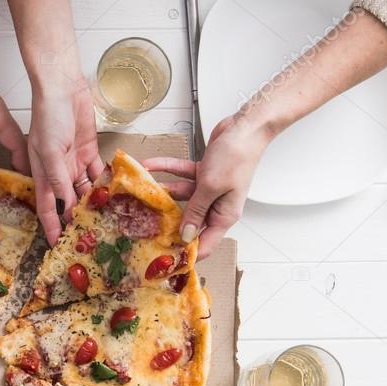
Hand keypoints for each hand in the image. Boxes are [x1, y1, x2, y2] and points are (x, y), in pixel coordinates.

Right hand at [28, 77, 103, 243]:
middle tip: (90, 235)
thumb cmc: (48, 116)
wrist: (62, 88)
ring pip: (85, 191)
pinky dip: (106, 183)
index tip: (56, 245)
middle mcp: (58, 173)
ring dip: (94, 203)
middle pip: (67, 203)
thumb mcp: (49, 151)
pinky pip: (98, 173)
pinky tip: (115, 193)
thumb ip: (58, 179)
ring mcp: (74, 163)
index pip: (46, 208)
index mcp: (42, 174)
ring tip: (107, 218)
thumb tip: (66, 206)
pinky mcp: (88, 152)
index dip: (51, 227)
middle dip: (76, 219)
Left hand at [143, 114, 271, 258]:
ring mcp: (209, 189)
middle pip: (189, 222)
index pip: (205, 244)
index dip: (187, 253)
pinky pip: (181, 176)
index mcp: (224, 215)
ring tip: (141, 192)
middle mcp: (217, 205)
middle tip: (144, 228)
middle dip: (168, 224)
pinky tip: (149, 166)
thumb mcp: (211, 187)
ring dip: (162, 192)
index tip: (166, 258)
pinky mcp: (204, 173)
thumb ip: (196, 211)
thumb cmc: (235, 158)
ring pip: (181, 197)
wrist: (245, 127)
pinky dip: (167, 170)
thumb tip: (186, 236)